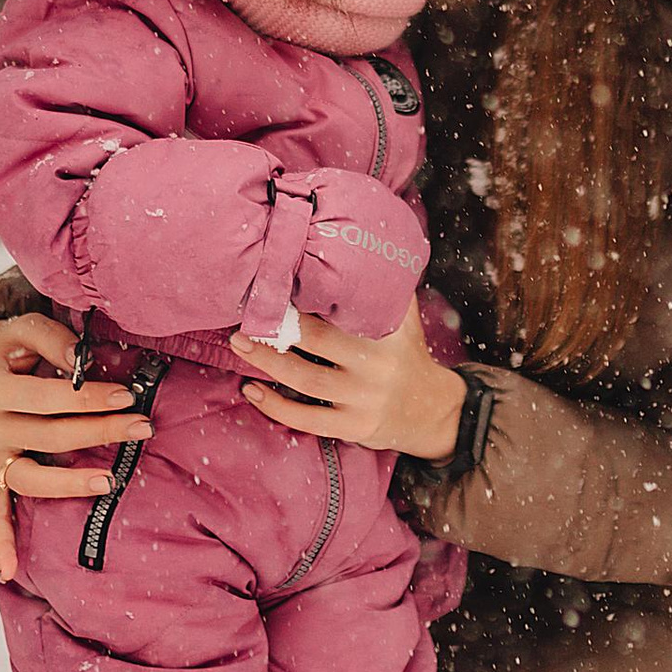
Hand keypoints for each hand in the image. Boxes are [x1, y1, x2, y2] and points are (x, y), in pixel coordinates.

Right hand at [0, 310, 147, 583]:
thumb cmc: (12, 347)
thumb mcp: (23, 327)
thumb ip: (52, 338)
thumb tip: (80, 362)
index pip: (48, 398)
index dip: (90, 396)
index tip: (129, 394)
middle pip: (49, 437)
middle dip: (101, 431)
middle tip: (143, 426)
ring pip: (31, 480)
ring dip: (71, 484)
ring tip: (110, 483)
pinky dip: (2, 542)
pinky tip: (13, 571)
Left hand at [232, 302, 466, 458]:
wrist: (432, 411)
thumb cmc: (407, 354)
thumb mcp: (405, 318)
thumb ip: (384, 287)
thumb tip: (358, 244)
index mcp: (388, 333)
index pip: (342, 309)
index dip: (306, 296)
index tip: (276, 281)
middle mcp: (377, 366)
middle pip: (317, 340)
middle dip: (276, 326)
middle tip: (245, 312)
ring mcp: (364, 400)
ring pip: (305, 378)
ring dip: (266, 360)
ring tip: (239, 343)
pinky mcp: (352, 427)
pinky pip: (306, 419)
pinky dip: (274, 406)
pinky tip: (251, 390)